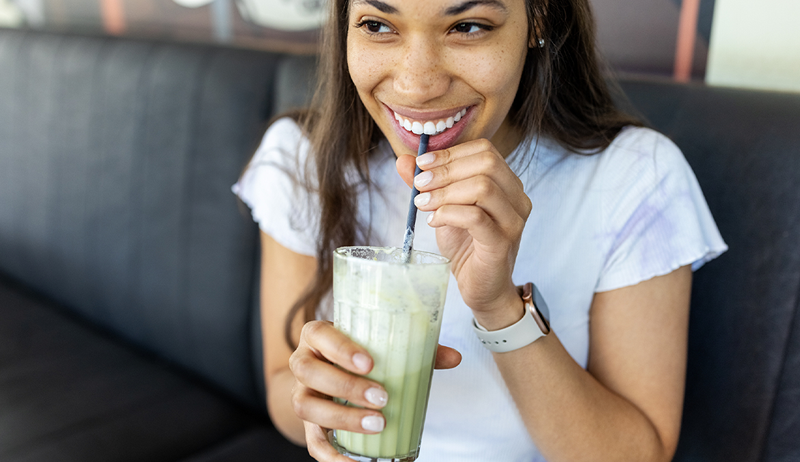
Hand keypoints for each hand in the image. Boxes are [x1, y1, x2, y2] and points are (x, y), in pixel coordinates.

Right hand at [290, 320, 460, 460]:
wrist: (333, 374)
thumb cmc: (363, 353)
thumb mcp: (383, 346)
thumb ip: (418, 349)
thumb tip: (455, 358)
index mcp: (318, 336)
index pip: (318, 334)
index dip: (340, 349)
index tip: (370, 363)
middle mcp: (303, 362)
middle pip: (308, 370)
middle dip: (345, 386)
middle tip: (381, 397)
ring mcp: (302, 393)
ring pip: (305, 405)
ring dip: (342, 417)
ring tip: (378, 423)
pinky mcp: (307, 424)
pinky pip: (312, 442)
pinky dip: (332, 456)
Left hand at [396, 138, 531, 327]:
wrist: (482, 287)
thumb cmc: (466, 245)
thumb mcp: (444, 208)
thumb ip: (428, 184)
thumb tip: (403, 160)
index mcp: (507, 183)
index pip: (485, 150)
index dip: (450, 153)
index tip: (422, 165)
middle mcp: (517, 198)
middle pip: (486, 163)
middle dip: (446, 170)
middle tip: (419, 185)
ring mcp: (513, 221)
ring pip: (483, 187)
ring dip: (445, 192)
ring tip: (423, 204)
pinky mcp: (502, 243)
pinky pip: (476, 217)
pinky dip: (449, 213)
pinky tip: (433, 221)